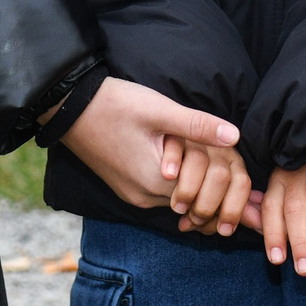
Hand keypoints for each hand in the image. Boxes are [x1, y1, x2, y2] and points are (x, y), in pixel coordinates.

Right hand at [59, 78, 240, 211]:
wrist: (69, 108)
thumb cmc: (115, 105)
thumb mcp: (160, 110)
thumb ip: (197, 125)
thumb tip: (235, 136)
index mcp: (156, 182)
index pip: (207, 196)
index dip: (224, 178)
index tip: (232, 159)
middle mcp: (146, 198)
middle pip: (195, 200)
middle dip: (213, 183)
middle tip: (225, 159)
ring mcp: (135, 196)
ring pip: (180, 198)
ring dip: (196, 179)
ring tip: (205, 155)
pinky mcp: (127, 189)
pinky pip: (163, 193)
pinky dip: (179, 181)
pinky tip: (183, 160)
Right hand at [159, 136, 253, 235]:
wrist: (163, 142)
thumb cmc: (196, 178)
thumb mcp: (219, 194)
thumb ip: (237, 206)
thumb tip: (259, 223)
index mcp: (233, 161)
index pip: (241, 183)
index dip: (234, 209)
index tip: (224, 231)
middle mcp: (217, 148)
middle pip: (220, 176)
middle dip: (207, 206)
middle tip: (193, 220)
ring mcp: (195, 137)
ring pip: (199, 161)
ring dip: (187, 190)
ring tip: (178, 207)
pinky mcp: (172, 130)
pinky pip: (174, 143)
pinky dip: (172, 160)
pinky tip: (168, 176)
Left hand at [246, 165, 305, 273]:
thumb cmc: (302, 151)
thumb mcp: (270, 178)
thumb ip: (267, 202)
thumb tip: (248, 213)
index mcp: (281, 173)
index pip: (272, 207)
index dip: (272, 233)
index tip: (276, 260)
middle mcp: (299, 168)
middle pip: (296, 207)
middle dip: (299, 240)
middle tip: (303, 270)